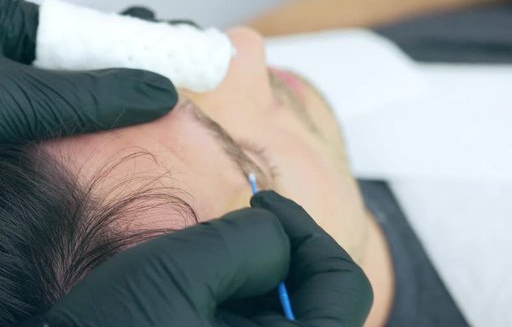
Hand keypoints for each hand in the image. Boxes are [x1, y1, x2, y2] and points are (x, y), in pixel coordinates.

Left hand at [0, 0, 176, 211]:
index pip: (77, 29)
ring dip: (94, 113)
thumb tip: (160, 92)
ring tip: (148, 120)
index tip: (169, 61)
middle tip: (167, 94)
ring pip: (58, 98)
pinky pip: (41, 125)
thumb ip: (90, 97)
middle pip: (71, 63)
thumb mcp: (13, 101)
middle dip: (115, 81)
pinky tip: (102, 147)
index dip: (125, 47)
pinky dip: (70, 136)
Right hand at [22, 191, 372, 326]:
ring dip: (255, 282)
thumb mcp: (178, 269)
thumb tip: (277, 235)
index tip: (263, 206)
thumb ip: (248, 239)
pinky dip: (239, 305)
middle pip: (320, 304)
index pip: (343, 286)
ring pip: (286, 319)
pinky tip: (198, 302)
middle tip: (233, 231)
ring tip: (202, 274)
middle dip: (279, 256)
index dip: (307, 232)